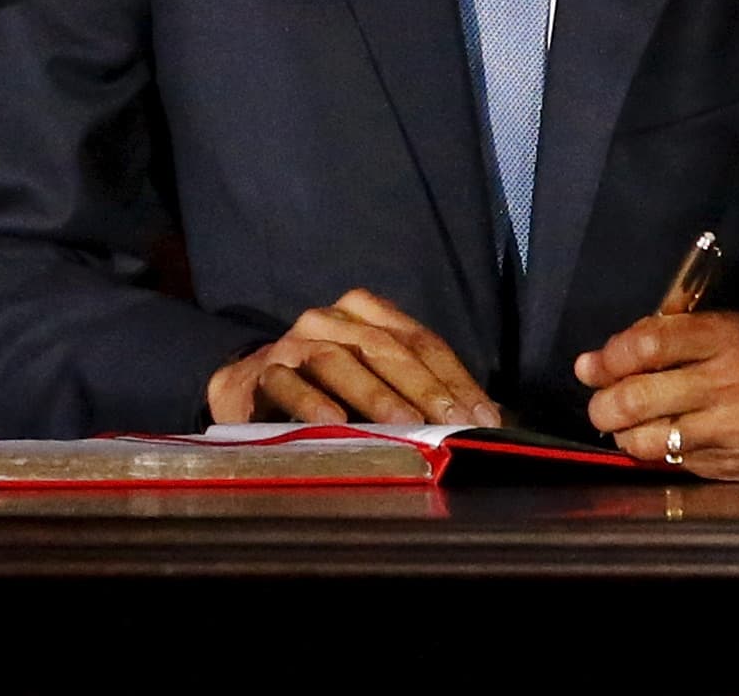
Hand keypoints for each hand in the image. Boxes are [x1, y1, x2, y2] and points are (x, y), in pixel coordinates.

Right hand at [206, 289, 505, 428]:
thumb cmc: (327, 391)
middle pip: (385, 348)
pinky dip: (312, 403)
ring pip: (338, 361)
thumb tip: (487, 421)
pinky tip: (335, 424)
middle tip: (453, 424)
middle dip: (424, 388)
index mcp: (365, 313)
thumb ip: (420, 390)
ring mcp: (294, 344)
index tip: (484, 417)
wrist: (250, 390)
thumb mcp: (376, 381)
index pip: (420, 340)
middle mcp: (331, 320)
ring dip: (375, 395)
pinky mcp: (263, 373)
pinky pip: (289, 384)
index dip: (455, 378)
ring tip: (404, 424)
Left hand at [575, 314, 738, 480]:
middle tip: (598, 406)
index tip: (592, 366)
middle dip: (602, 406)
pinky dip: (665, 456)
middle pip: (638, 397)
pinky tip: (670, 444)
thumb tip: (607, 357)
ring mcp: (737, 429)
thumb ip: (675, 338)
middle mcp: (730, 382)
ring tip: (628, 430)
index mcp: (726, 337)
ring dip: (627, 438)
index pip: (646, 344)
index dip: (608, 358)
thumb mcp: (737, 329)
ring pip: (652, 441)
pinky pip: (683, 465)